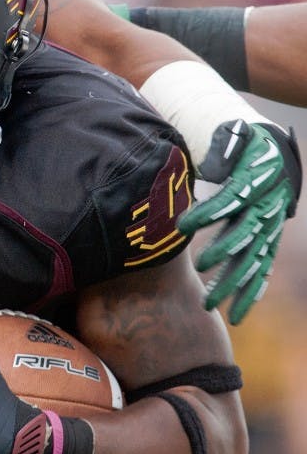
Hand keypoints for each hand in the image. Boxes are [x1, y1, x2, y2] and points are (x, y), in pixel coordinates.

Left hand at [180, 120, 301, 323]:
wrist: (271, 155)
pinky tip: (237, 314)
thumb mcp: (232, 139)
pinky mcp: (267, 242)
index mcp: (255, 183)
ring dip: (233, 284)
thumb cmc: (241, 145)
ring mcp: (269, 229)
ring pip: (254, 261)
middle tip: (199, 270)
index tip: (183, 224)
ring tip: (209, 305)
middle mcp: (266, 210)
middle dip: (223, 255)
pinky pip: (262, 271)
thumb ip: (221, 150)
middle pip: (246, 236)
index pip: (231, 200)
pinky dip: (251, 293)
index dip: (209, 213)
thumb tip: (210, 168)